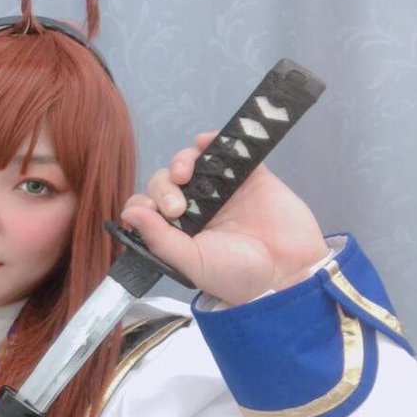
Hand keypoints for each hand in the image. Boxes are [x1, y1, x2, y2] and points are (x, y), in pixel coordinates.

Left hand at [121, 131, 329, 304]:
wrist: (288, 273)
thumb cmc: (235, 275)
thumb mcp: (191, 262)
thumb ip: (159, 238)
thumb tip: (128, 213)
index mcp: (176, 230)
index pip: (147, 207)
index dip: (142, 203)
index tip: (150, 211)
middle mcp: (195, 208)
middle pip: (164, 182)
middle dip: (162, 188)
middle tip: (176, 208)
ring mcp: (221, 190)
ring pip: (189, 163)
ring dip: (180, 162)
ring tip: (184, 175)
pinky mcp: (249, 175)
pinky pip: (227, 150)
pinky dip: (212, 142)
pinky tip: (205, 143)